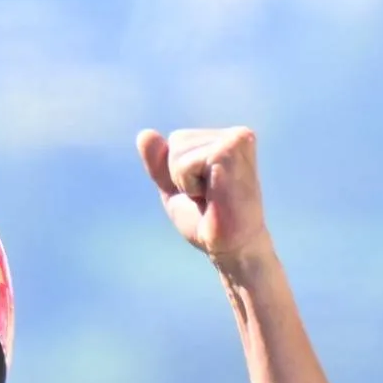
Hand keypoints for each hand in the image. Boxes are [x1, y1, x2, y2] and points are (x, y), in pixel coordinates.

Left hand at [140, 125, 272, 273]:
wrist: (232, 249)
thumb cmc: (209, 221)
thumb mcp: (175, 187)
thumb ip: (159, 161)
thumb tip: (144, 134)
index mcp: (228, 140)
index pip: (177, 140)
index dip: (180, 173)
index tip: (207, 192)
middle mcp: (237, 134)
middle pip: (177, 141)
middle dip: (182, 176)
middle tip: (210, 198)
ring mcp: (237, 140)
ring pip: (178, 152)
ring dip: (187, 183)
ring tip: (214, 198)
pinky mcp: (230, 151)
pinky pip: (184, 164)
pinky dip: (190, 186)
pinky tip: (215, 197)